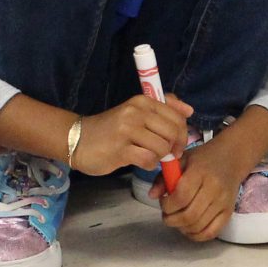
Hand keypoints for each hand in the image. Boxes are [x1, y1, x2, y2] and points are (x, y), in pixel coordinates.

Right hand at [71, 93, 191, 176]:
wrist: (78, 140)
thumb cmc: (111, 129)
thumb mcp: (136, 113)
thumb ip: (162, 108)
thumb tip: (189, 110)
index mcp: (142, 101)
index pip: (176, 116)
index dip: (183, 133)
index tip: (177, 144)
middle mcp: (136, 112)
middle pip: (172, 132)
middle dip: (174, 147)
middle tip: (167, 154)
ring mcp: (127, 130)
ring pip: (162, 147)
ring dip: (159, 157)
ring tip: (148, 156)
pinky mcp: (121, 150)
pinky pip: (148, 159)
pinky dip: (149, 164)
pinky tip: (140, 162)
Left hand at [162, 135, 255, 242]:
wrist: (231, 158)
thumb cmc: (203, 159)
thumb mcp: (180, 160)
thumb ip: (163, 178)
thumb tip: (152, 196)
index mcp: (200, 172)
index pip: (181, 197)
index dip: (167, 205)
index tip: (163, 201)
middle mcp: (214, 189)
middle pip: (189, 215)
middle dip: (171, 219)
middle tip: (167, 214)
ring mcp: (223, 202)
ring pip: (198, 226)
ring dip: (182, 228)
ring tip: (177, 219)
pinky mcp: (229, 212)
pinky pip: (211, 232)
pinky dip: (196, 235)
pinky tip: (188, 228)